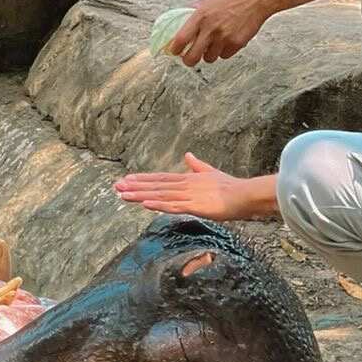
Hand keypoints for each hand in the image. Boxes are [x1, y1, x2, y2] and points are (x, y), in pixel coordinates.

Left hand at [114, 153, 256, 220]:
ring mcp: (188, 195)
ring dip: (141, 195)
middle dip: (135, 187)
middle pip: (155, 186)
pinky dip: (159, 205)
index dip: (142, 179)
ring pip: (160, 195)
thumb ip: (197, 166)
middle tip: (116, 187)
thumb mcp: (211, 173)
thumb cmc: (231, 186)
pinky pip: (173, 206)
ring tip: (123, 195)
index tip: (126, 179)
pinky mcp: (195, 206)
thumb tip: (188, 155)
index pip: (160, 178)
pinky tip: (145, 204)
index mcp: (187, 179)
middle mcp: (184, 185)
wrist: (245, 194)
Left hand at [168, 0, 268, 64]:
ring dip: (208, 54)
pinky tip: (226, 40)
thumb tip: (181, 24)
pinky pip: (224, 56)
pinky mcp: (236, 44)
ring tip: (213, 43)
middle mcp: (211, 28)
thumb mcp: (209, 1)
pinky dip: (223, 51)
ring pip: (209, 59)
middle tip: (189, 58)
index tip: (174, 51)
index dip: (174, 49)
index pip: (180, 39)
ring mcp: (224, 38)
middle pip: (192, 58)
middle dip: (189, 60)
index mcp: (200, 16)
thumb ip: (194, 13)